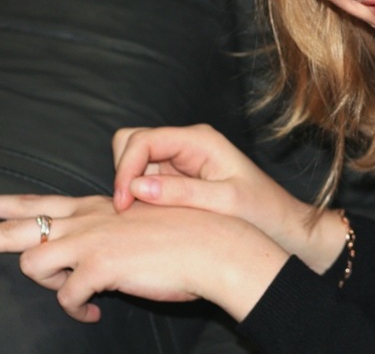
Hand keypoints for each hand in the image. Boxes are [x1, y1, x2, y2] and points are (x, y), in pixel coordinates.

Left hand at [0, 194, 287, 321]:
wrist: (215, 247)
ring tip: (71, 289)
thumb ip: (117, 231)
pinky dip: (77, 309)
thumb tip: (101, 251)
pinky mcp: (99, 266)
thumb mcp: (148, 223)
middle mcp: (91, 219)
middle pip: (24, 224)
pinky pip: (66, 296)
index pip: (47, 202)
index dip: (13, 205)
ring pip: (32, 261)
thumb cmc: (192, 237)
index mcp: (102, 208)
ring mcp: (92, 240)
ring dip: (48, 281)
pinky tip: (96, 312)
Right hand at [112, 124, 346, 271]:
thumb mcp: (224, 202)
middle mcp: (187, 144)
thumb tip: (135, 189)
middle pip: (132, 143)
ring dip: (127, 187)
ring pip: (133, 163)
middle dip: (122, 172)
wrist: (280, 227)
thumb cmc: (261, 212)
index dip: (125, 169)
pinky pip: (143, 181)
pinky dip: (136, 198)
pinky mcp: (176, 180)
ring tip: (138, 218)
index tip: (122, 204)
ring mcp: (180, 161)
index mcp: (200, 140)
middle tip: (127, 211)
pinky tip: (146, 221)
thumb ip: (181, 193)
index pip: (143, 140)